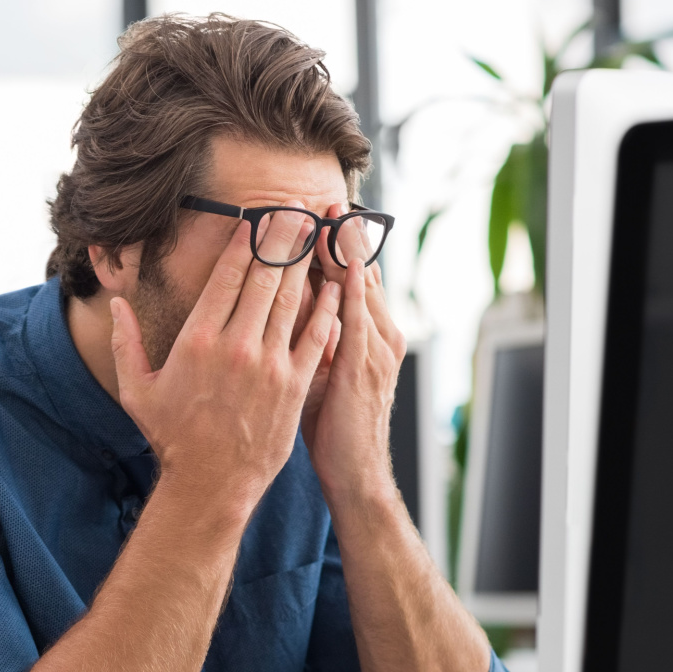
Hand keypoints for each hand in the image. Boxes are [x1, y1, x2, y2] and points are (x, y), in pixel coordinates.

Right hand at [110, 213, 340, 517]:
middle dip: (281, 238)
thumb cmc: (172, 437)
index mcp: (197, 340)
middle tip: (295, 208)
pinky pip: (316, 335)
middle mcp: (236, 345)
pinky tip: (335, 284)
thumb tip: (117, 303)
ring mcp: (269, 364)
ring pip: (292, 299)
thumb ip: (124, 342)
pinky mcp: (294, 384)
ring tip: (315, 232)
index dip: (244, 242)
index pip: (227, 276)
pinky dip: (327, 307)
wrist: (211, 483)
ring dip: (306, 262)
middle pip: (264, 277)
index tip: (255, 218)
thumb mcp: (137, 389)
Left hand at [303, 204, 406, 507]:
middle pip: (360, 273)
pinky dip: (348, 287)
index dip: (337, 246)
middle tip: (326, 197)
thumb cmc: (335, 428)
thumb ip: (315, 340)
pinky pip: (355, 317)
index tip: (318, 214)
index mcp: (369, 336)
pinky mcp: (363, 367)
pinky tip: (338, 262)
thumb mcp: (325, 375)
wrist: (355, 474)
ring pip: (360, 287)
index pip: (352, 279)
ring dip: (345, 250)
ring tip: (332, 214)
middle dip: (343, 235)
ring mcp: (375, 349)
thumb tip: (294, 310)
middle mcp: (379, 335)